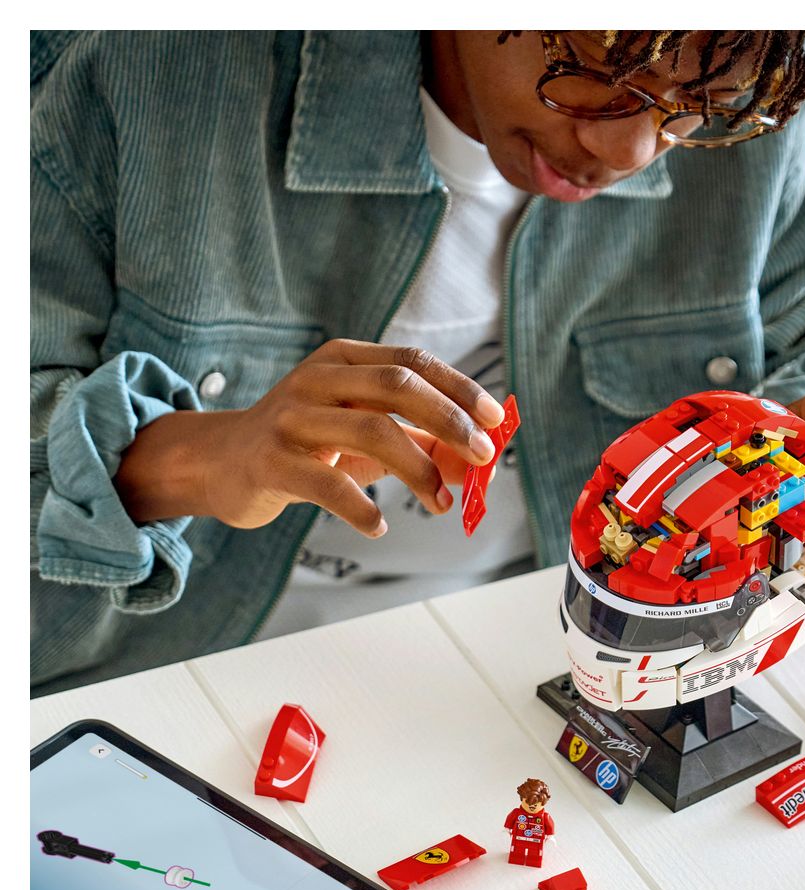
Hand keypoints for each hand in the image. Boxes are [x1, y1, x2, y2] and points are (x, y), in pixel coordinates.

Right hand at [116, 340, 504, 536]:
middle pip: (398, 387)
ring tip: (440, 503)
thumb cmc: (305, 446)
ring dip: (418, 469)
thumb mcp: (361, 435)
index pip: (413, 362)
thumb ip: (418, 442)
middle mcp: (318, 379)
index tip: (496, 419)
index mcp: (344, 361)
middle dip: (450, 421)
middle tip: (483, 456)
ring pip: (370, 432)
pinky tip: (379, 526)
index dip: (460, 389)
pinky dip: (361, 508)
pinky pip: (326, 484)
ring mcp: (291, 418)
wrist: (220, 463)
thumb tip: (477, 463)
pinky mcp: (270, 461)